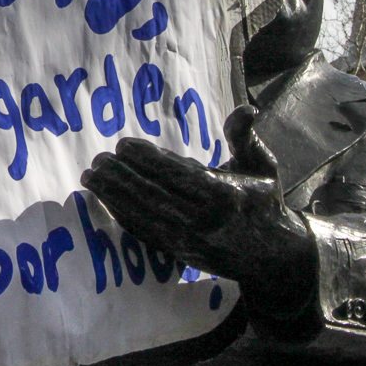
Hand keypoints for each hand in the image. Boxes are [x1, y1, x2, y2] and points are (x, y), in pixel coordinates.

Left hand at [80, 137, 314, 315]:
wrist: (273, 257)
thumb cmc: (263, 202)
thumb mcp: (262, 166)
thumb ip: (245, 137)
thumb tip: (246, 108)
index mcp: (226, 196)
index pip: (179, 175)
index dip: (148, 160)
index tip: (123, 145)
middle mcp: (206, 221)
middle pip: (155, 196)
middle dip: (122, 177)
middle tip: (99, 159)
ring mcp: (192, 242)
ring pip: (145, 216)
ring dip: (114, 196)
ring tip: (91, 176)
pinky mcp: (180, 255)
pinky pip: (145, 234)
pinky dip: (122, 216)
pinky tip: (105, 200)